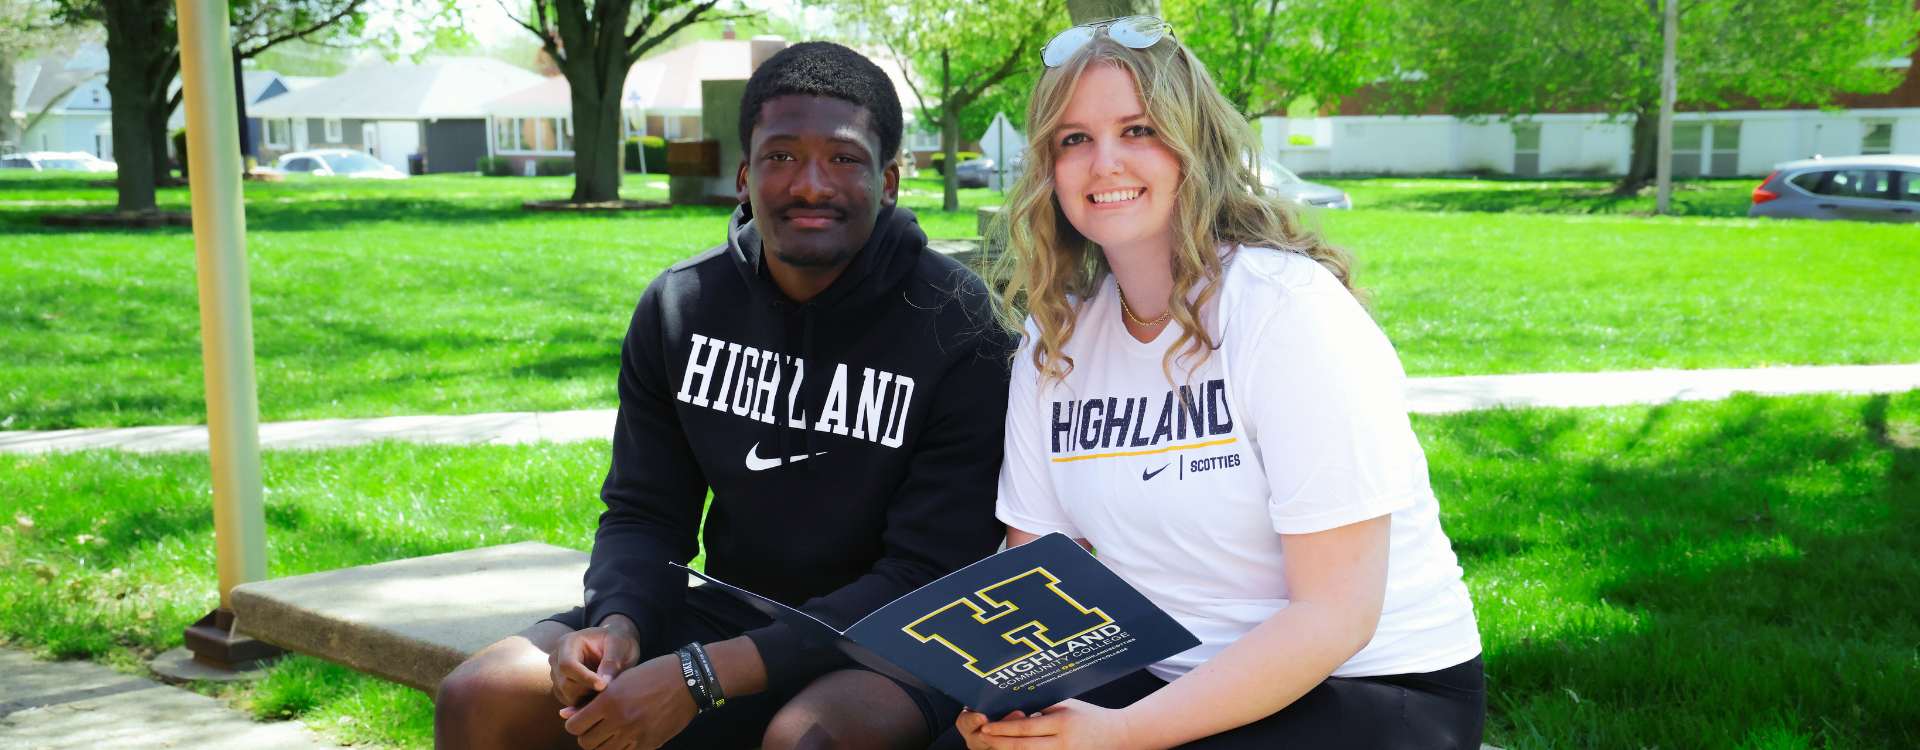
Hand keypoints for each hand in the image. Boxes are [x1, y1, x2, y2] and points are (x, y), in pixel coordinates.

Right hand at [548, 615, 640, 707]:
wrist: (613, 646)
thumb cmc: (617, 641)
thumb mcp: (619, 645)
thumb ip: (612, 662)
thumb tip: (604, 684)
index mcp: (567, 643)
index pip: (567, 665)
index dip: (584, 678)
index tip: (603, 685)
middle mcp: (556, 659)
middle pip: (565, 684)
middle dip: (588, 690)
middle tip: (609, 688)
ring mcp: (556, 675)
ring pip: (568, 696)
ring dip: (588, 697)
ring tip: (607, 688)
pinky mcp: (561, 689)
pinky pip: (571, 702)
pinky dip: (586, 703)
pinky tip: (600, 693)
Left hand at [558, 653, 696, 749]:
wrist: (688, 681)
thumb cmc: (652, 675)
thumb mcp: (619, 681)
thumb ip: (591, 700)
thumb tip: (565, 715)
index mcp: (610, 700)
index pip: (574, 726)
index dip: (573, 724)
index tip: (580, 719)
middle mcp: (620, 720)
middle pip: (586, 743)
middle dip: (586, 735)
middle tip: (595, 726)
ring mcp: (635, 735)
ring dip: (603, 743)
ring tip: (611, 730)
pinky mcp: (649, 744)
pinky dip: (621, 747)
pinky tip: (627, 734)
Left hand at [959, 700, 1134, 749]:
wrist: (1118, 735)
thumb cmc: (1090, 716)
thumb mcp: (1067, 705)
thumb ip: (1043, 708)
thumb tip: (1014, 709)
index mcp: (1062, 722)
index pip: (1026, 727)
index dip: (1004, 728)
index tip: (987, 726)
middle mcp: (1063, 742)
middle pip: (1024, 747)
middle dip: (1000, 743)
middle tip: (982, 738)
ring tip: (993, 746)